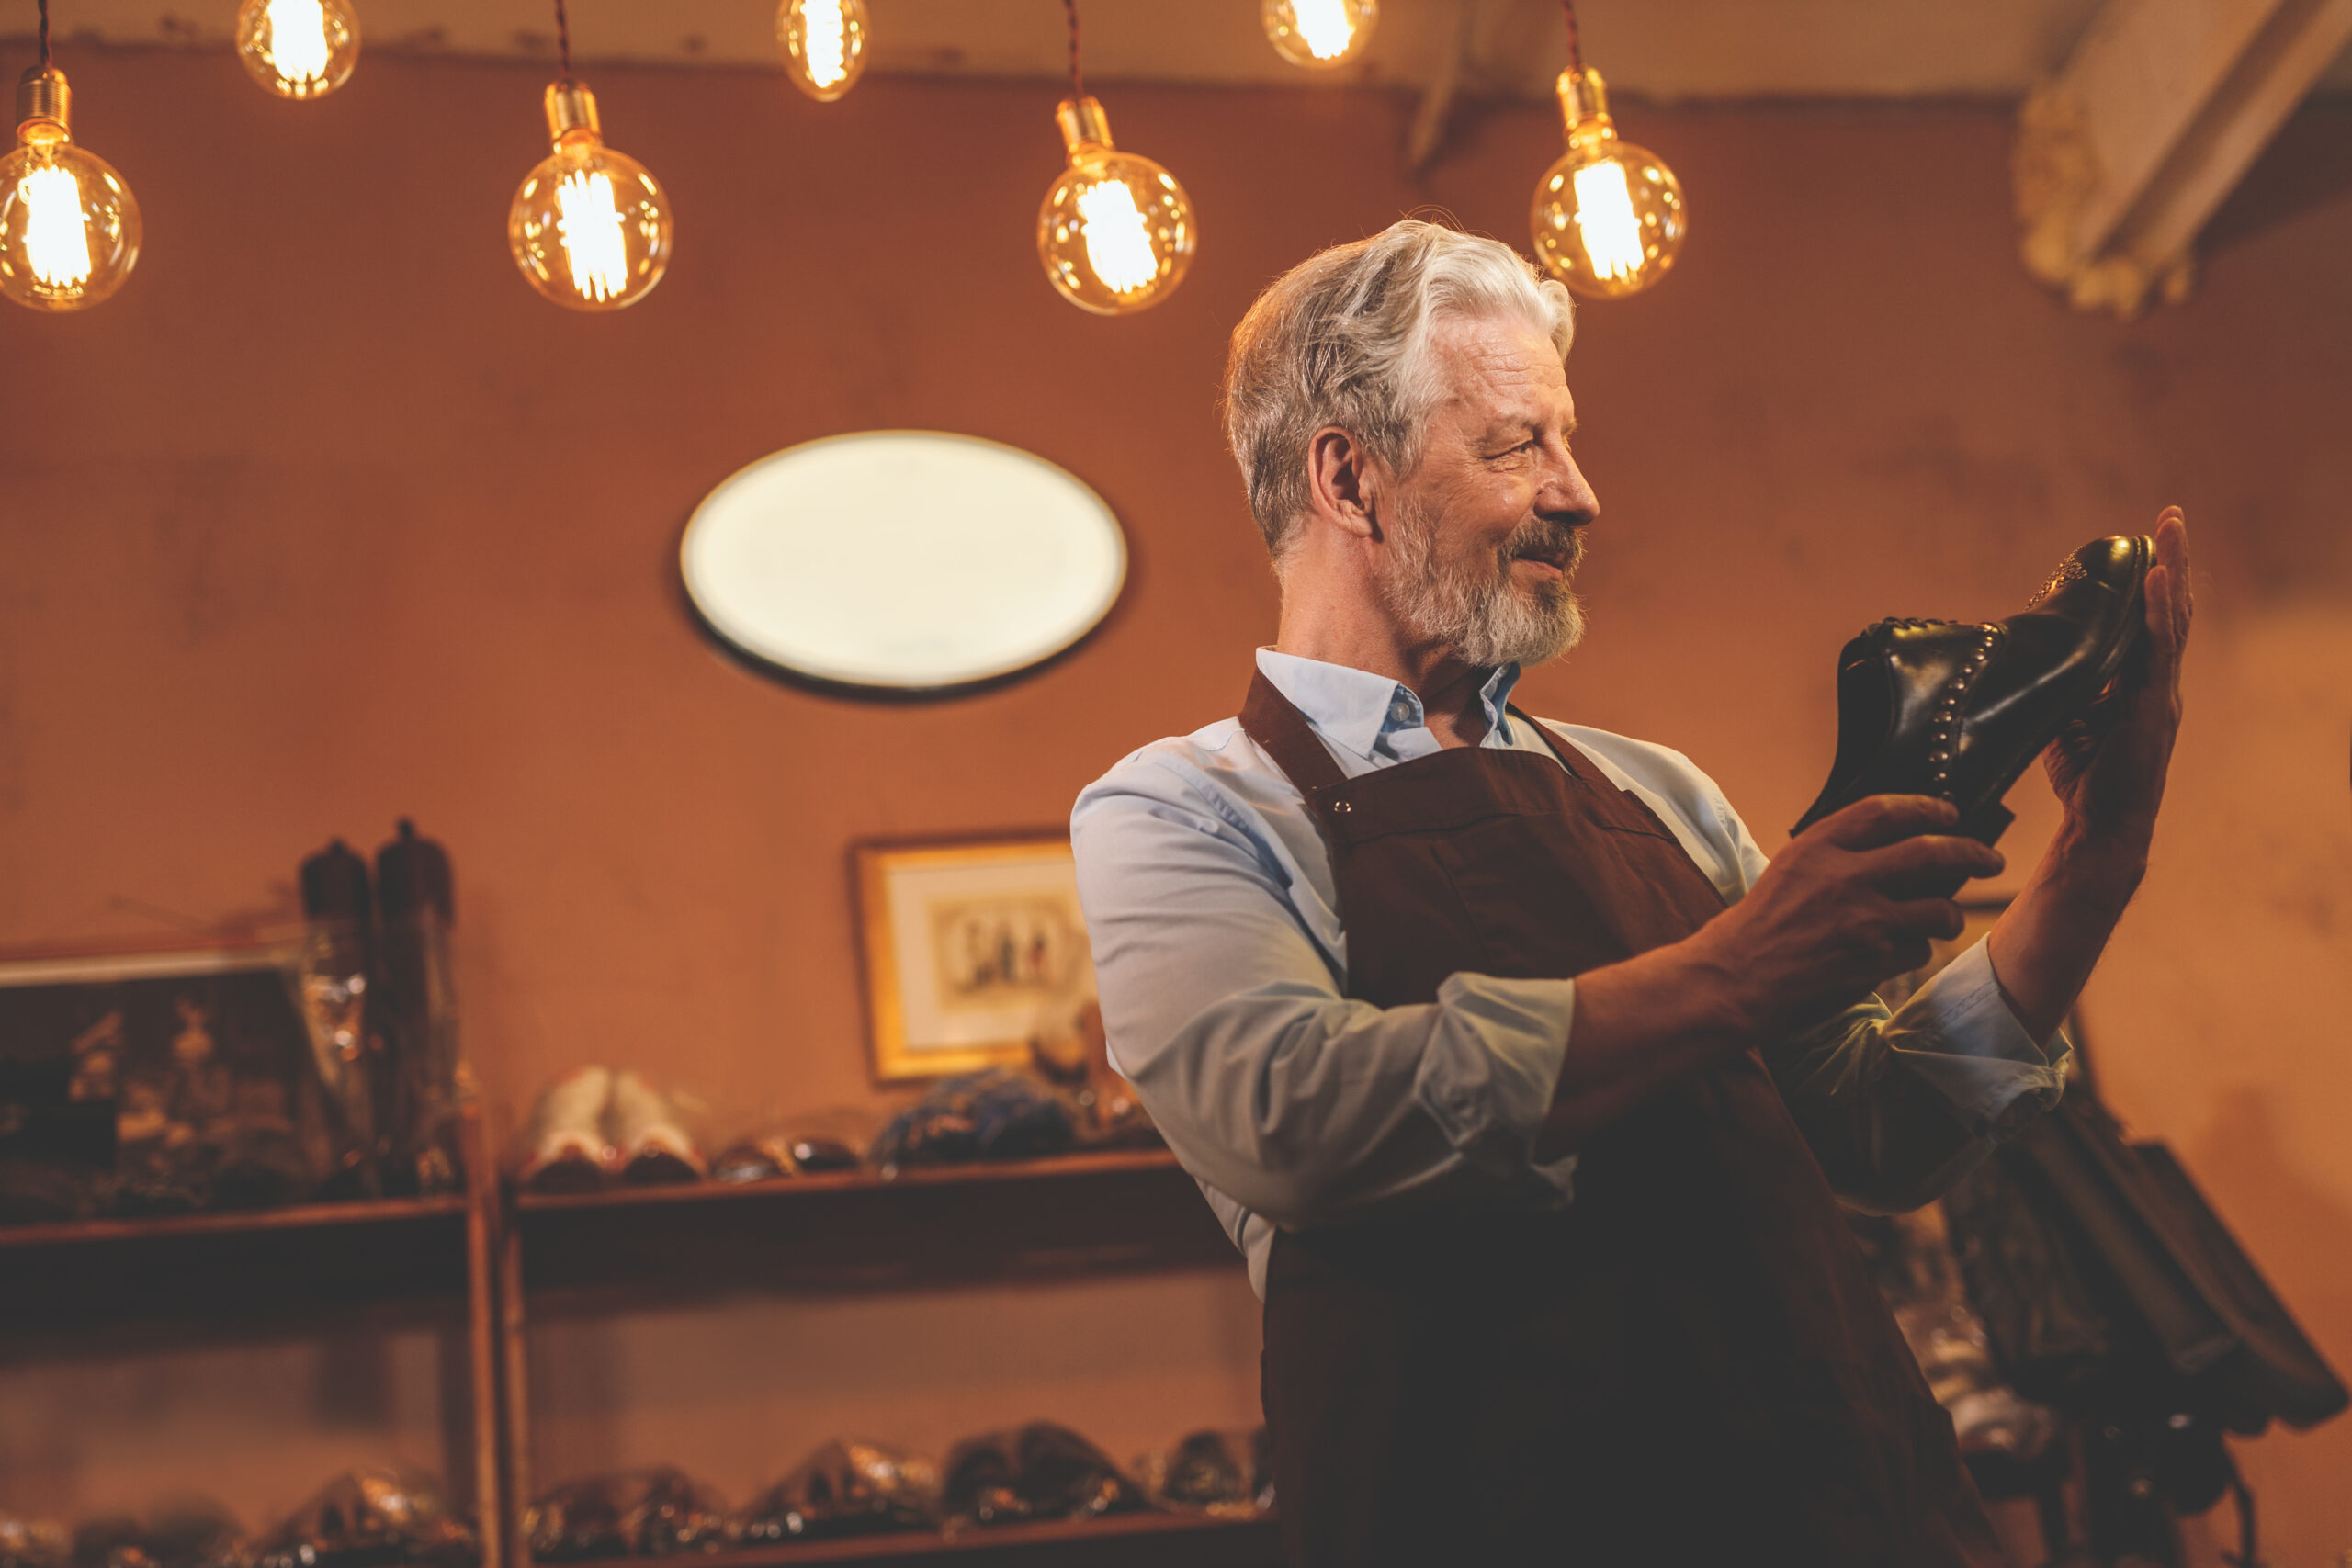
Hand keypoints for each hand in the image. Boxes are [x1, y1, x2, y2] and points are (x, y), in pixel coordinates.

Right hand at [1690, 796, 2004, 1037]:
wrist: (1735, 979)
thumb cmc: (1757, 926)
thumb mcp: (1789, 870)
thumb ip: (1837, 856)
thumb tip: (1897, 850)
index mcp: (1818, 846)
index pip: (1885, 811)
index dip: (1924, 807)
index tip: (1948, 811)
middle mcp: (1845, 876)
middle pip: (1930, 852)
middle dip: (1971, 853)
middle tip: (1990, 858)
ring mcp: (1864, 919)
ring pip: (1938, 908)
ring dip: (1950, 913)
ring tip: (1947, 917)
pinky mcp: (1873, 959)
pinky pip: (1918, 950)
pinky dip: (1915, 949)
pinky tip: (1899, 951)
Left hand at [2043, 508, 2191, 852]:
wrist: (2100, 827)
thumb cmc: (2086, 777)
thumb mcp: (2066, 718)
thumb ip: (2063, 683)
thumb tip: (2031, 650)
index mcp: (2141, 683)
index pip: (2152, 621)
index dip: (2156, 580)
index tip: (2152, 539)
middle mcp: (2157, 682)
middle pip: (2170, 609)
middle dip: (2172, 560)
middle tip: (2171, 514)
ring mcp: (2159, 694)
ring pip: (2169, 621)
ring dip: (2171, 572)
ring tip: (2169, 529)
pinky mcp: (2150, 710)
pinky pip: (2156, 653)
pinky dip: (2155, 613)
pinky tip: (2156, 580)